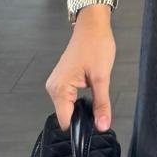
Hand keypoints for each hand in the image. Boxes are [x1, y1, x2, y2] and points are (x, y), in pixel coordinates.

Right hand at [45, 17, 115, 132]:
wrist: (92, 26)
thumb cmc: (96, 45)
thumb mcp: (102, 77)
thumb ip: (102, 104)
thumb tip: (102, 126)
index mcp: (60, 88)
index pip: (66, 121)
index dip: (79, 129)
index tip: (93, 129)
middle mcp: (53, 87)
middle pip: (66, 116)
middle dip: (82, 118)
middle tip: (99, 110)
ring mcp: (56, 84)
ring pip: (68, 108)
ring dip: (81, 108)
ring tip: (95, 97)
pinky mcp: (62, 81)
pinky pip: (68, 99)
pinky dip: (79, 100)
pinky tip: (89, 92)